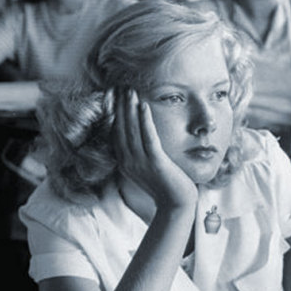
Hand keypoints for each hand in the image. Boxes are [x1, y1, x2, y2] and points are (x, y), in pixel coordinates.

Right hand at [113, 88, 197, 210]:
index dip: (114, 113)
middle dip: (120, 106)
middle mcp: (129, 161)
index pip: (116, 133)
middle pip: (121, 128)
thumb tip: (138, 136)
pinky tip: (143, 106)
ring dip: (130, 108)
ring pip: (132, 130)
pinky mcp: (156, 162)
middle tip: (119, 86)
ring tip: (129, 90)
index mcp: (125, 162)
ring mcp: (141, 162)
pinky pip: (148, 137)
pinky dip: (145, 121)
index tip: (114, 95)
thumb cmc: (165, 186)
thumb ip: (140, 154)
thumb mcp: (147, 168)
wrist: (176, 204)